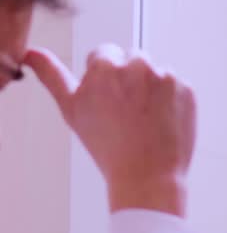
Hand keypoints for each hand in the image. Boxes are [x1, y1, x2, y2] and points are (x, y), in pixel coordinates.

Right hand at [23, 45, 195, 216]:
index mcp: (106, 64)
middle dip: (129, 81)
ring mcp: (165, 76)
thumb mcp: (72, 110)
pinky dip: (171, 103)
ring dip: (151, 91)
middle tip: (127, 115)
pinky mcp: (187, 90)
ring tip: (144, 122)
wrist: (147, 178)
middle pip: (131, 60)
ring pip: (155, 74)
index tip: (108, 105)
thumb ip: (53, 76)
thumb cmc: (108, 148)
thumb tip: (33, 55)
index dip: (105, 82)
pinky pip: (176, 88)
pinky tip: (161, 124)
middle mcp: (137, 64)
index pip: (104, 55)